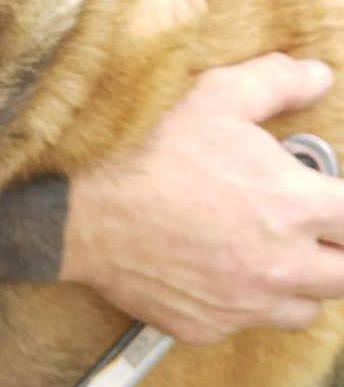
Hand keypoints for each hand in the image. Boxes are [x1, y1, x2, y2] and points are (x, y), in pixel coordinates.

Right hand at [60, 53, 343, 343]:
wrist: (84, 214)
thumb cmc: (148, 154)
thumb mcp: (212, 98)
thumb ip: (273, 83)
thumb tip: (315, 76)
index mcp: (291, 206)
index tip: (334, 198)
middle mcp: (279, 265)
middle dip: (337, 248)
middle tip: (311, 224)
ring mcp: (245, 303)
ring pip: (305, 306)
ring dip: (298, 280)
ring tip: (264, 245)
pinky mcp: (209, 326)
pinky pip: (246, 322)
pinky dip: (243, 299)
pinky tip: (215, 265)